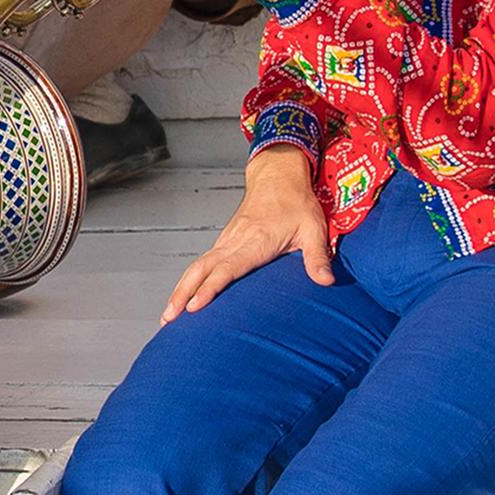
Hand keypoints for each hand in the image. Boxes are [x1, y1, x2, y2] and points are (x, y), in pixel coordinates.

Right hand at [163, 149, 333, 320]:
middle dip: (182, 294)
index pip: (228, 268)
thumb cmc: (296, 202)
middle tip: (168, 319)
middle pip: (201, 269)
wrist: (278, 175)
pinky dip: (189, 280)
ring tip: (168, 315)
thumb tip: (327, 282)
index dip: (210, 288)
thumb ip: (317, 257)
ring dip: (180, 289)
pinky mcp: (225, 241)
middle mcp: (235, 241)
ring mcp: (227, 240)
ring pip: (197, 266)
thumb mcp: (314, 228)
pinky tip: (184, 296)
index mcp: (256, 241)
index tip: (194, 306)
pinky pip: (203, 262)